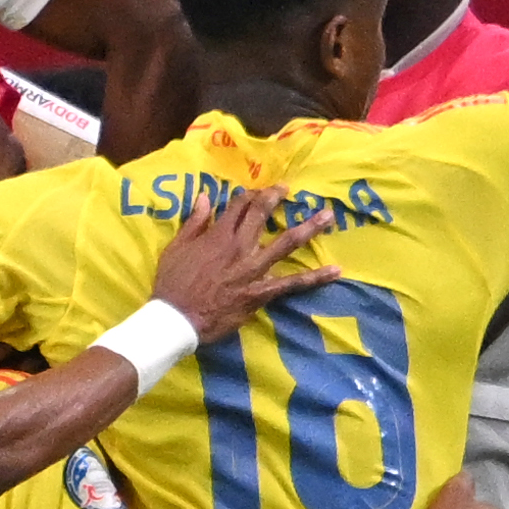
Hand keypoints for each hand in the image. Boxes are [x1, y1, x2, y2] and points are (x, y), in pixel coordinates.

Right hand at [147, 188, 340, 338]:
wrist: (178, 319)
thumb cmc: (173, 284)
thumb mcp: (177, 247)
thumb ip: (194, 221)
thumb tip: (204, 196)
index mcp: (218, 235)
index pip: (239, 206)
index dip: (251, 195)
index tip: (259, 190)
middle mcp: (240, 247)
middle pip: (263, 215)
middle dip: (277, 198)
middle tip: (289, 189)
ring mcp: (253, 269)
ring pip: (286, 243)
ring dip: (309, 228)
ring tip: (328, 216)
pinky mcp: (261, 292)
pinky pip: (293, 283)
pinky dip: (315, 278)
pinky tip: (336, 271)